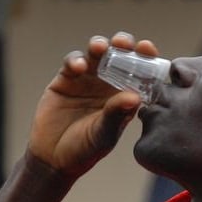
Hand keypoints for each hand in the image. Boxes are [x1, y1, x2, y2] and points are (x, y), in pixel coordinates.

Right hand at [28, 32, 159, 176]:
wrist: (54, 158)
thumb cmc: (85, 150)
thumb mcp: (104, 135)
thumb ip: (116, 114)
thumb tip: (134, 96)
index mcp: (126, 95)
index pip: (141, 71)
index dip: (146, 57)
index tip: (148, 48)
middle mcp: (109, 83)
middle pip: (120, 54)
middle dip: (123, 43)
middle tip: (124, 43)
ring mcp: (87, 79)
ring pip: (96, 53)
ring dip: (99, 45)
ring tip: (99, 48)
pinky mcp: (66, 79)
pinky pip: (72, 62)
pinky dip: (75, 60)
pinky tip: (77, 67)